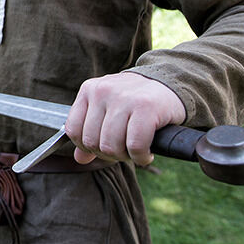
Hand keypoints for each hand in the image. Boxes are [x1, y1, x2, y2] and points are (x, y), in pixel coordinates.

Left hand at [65, 72, 186, 166]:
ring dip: (125, 157)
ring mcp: (124, 98)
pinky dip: (141, 157)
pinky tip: (147, 154)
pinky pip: (135, 146)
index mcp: (89, 89)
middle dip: (109, 154)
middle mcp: (103, 91)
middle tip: (124, 150)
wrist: (170, 84)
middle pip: (93, 142)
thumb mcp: (108, 110)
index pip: (73, 130)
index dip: (87, 147)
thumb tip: (79, 159)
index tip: (104, 147)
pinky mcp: (146, 107)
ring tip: (136, 150)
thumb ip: (90, 132)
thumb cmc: (136, 101)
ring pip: (111, 146)